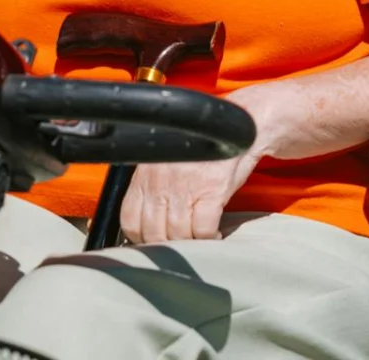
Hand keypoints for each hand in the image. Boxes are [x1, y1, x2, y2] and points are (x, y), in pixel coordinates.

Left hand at [119, 147, 260, 244]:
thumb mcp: (168, 159)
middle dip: (166, 243)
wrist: (238, 124)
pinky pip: (203, 230)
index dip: (140, 236)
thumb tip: (148, 215)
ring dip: (190, 243)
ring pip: (178, 235)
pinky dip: (209, 237)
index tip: (150, 240)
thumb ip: (154, 185)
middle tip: (178, 244)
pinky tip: (214, 233)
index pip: (130, 219)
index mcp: (147, 173)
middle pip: (153, 232)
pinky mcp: (211, 191)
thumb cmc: (205, 142)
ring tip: (198, 239)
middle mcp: (162, 181)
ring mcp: (186, 187)